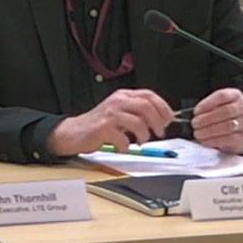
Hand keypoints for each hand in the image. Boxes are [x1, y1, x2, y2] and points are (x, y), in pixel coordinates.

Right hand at [47, 89, 173, 155]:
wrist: (74, 132)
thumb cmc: (99, 124)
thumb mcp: (120, 112)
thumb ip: (138, 112)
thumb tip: (161, 119)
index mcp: (123, 96)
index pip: (148, 95)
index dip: (163, 107)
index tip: (168, 120)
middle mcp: (117, 102)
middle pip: (146, 106)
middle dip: (157, 122)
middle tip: (159, 133)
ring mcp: (110, 114)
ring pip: (138, 122)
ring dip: (144, 135)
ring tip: (140, 141)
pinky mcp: (103, 128)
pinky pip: (123, 138)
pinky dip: (127, 146)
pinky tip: (122, 147)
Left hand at [191, 88, 242, 153]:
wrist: (238, 128)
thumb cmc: (222, 114)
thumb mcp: (216, 104)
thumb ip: (206, 106)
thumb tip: (188, 114)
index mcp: (235, 95)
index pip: (222, 96)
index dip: (207, 104)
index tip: (196, 111)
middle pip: (225, 112)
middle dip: (206, 119)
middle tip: (194, 123)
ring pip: (227, 126)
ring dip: (208, 130)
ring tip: (197, 133)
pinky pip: (228, 139)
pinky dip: (213, 140)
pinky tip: (204, 140)